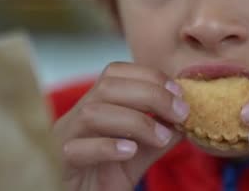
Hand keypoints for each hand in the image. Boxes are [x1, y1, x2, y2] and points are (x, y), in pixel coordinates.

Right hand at [54, 62, 189, 190]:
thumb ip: (161, 132)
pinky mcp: (59, 163)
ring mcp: (65, 138)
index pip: (115, 72)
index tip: (178, 92)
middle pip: (107, 86)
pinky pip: (77, 149)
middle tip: (180, 113)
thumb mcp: (141, 151)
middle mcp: (76, 116)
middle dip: (150, 94)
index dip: (149, 76)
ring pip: (93, 114)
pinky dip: (108, 147)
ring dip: (136, 122)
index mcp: (95, 105)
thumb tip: (188, 114)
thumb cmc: (107, 176)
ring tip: (161, 138)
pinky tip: (130, 152)